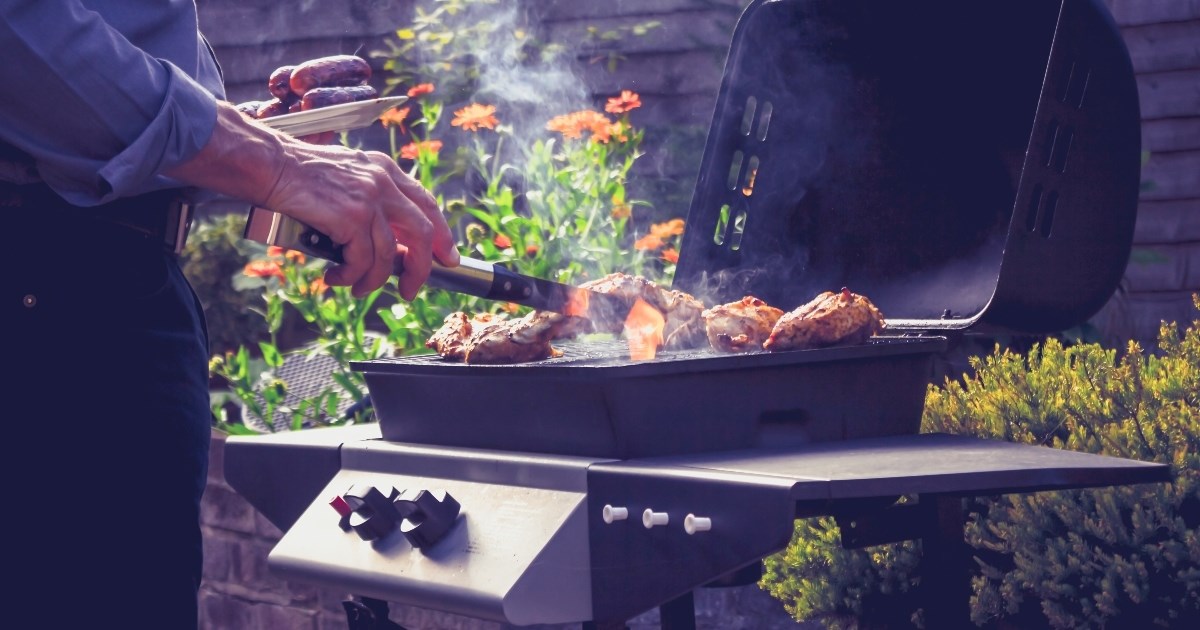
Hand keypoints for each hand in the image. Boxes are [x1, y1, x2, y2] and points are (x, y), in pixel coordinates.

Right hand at [167, 101, 458, 299]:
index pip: (426, 204)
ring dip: (375, 280)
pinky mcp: (352, 217)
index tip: (446, 258)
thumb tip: (386, 243)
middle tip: (410, 288)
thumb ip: (369, 199)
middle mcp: (383, 182)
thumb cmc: (297, 175)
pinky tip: (338, 278)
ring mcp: (369, 199)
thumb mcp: (345, 176)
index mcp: (385, 170)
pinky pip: (363, 260)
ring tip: (358, 288)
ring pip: (389, 254)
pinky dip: (352, 276)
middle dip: (421, 267)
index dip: (441, 235)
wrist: (268, 164)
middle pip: (422, 232)